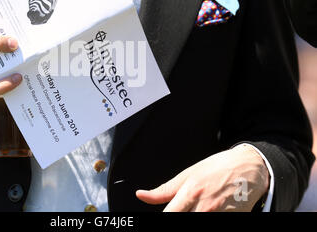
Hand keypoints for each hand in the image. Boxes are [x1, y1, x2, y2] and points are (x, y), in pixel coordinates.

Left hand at [136, 144, 269, 211]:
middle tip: (183, 209)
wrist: (250, 166)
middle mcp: (204, 206)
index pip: (169, 215)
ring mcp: (219, 214)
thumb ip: (163, 190)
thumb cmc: (217, 168)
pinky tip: (209, 211)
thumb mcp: (188, 174)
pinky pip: (215, 223)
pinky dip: (210, 218)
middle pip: (183, 220)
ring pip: (200, 224)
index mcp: (189, 192)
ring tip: (195, 209)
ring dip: (193, 217)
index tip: (159, 217)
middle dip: (179, 217)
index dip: (164, 217)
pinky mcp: (233, 218)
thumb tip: (141, 195)